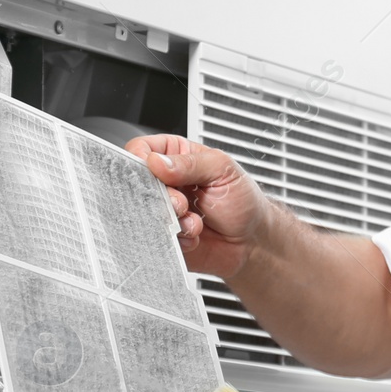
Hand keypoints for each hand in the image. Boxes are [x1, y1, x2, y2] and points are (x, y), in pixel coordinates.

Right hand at [125, 134, 272, 278]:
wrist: (252, 241)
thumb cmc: (243, 201)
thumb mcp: (223, 169)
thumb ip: (190, 163)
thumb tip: (157, 162)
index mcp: (176, 156)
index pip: (142, 150)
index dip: (142, 160)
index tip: (154, 171)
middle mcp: (166, 183)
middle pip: (138, 184)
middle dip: (160, 196)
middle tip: (181, 203)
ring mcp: (163, 210)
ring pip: (144, 213)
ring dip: (171, 219)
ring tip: (194, 221)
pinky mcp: (164, 236)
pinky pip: (155, 237)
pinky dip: (177, 238)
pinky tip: (194, 235)